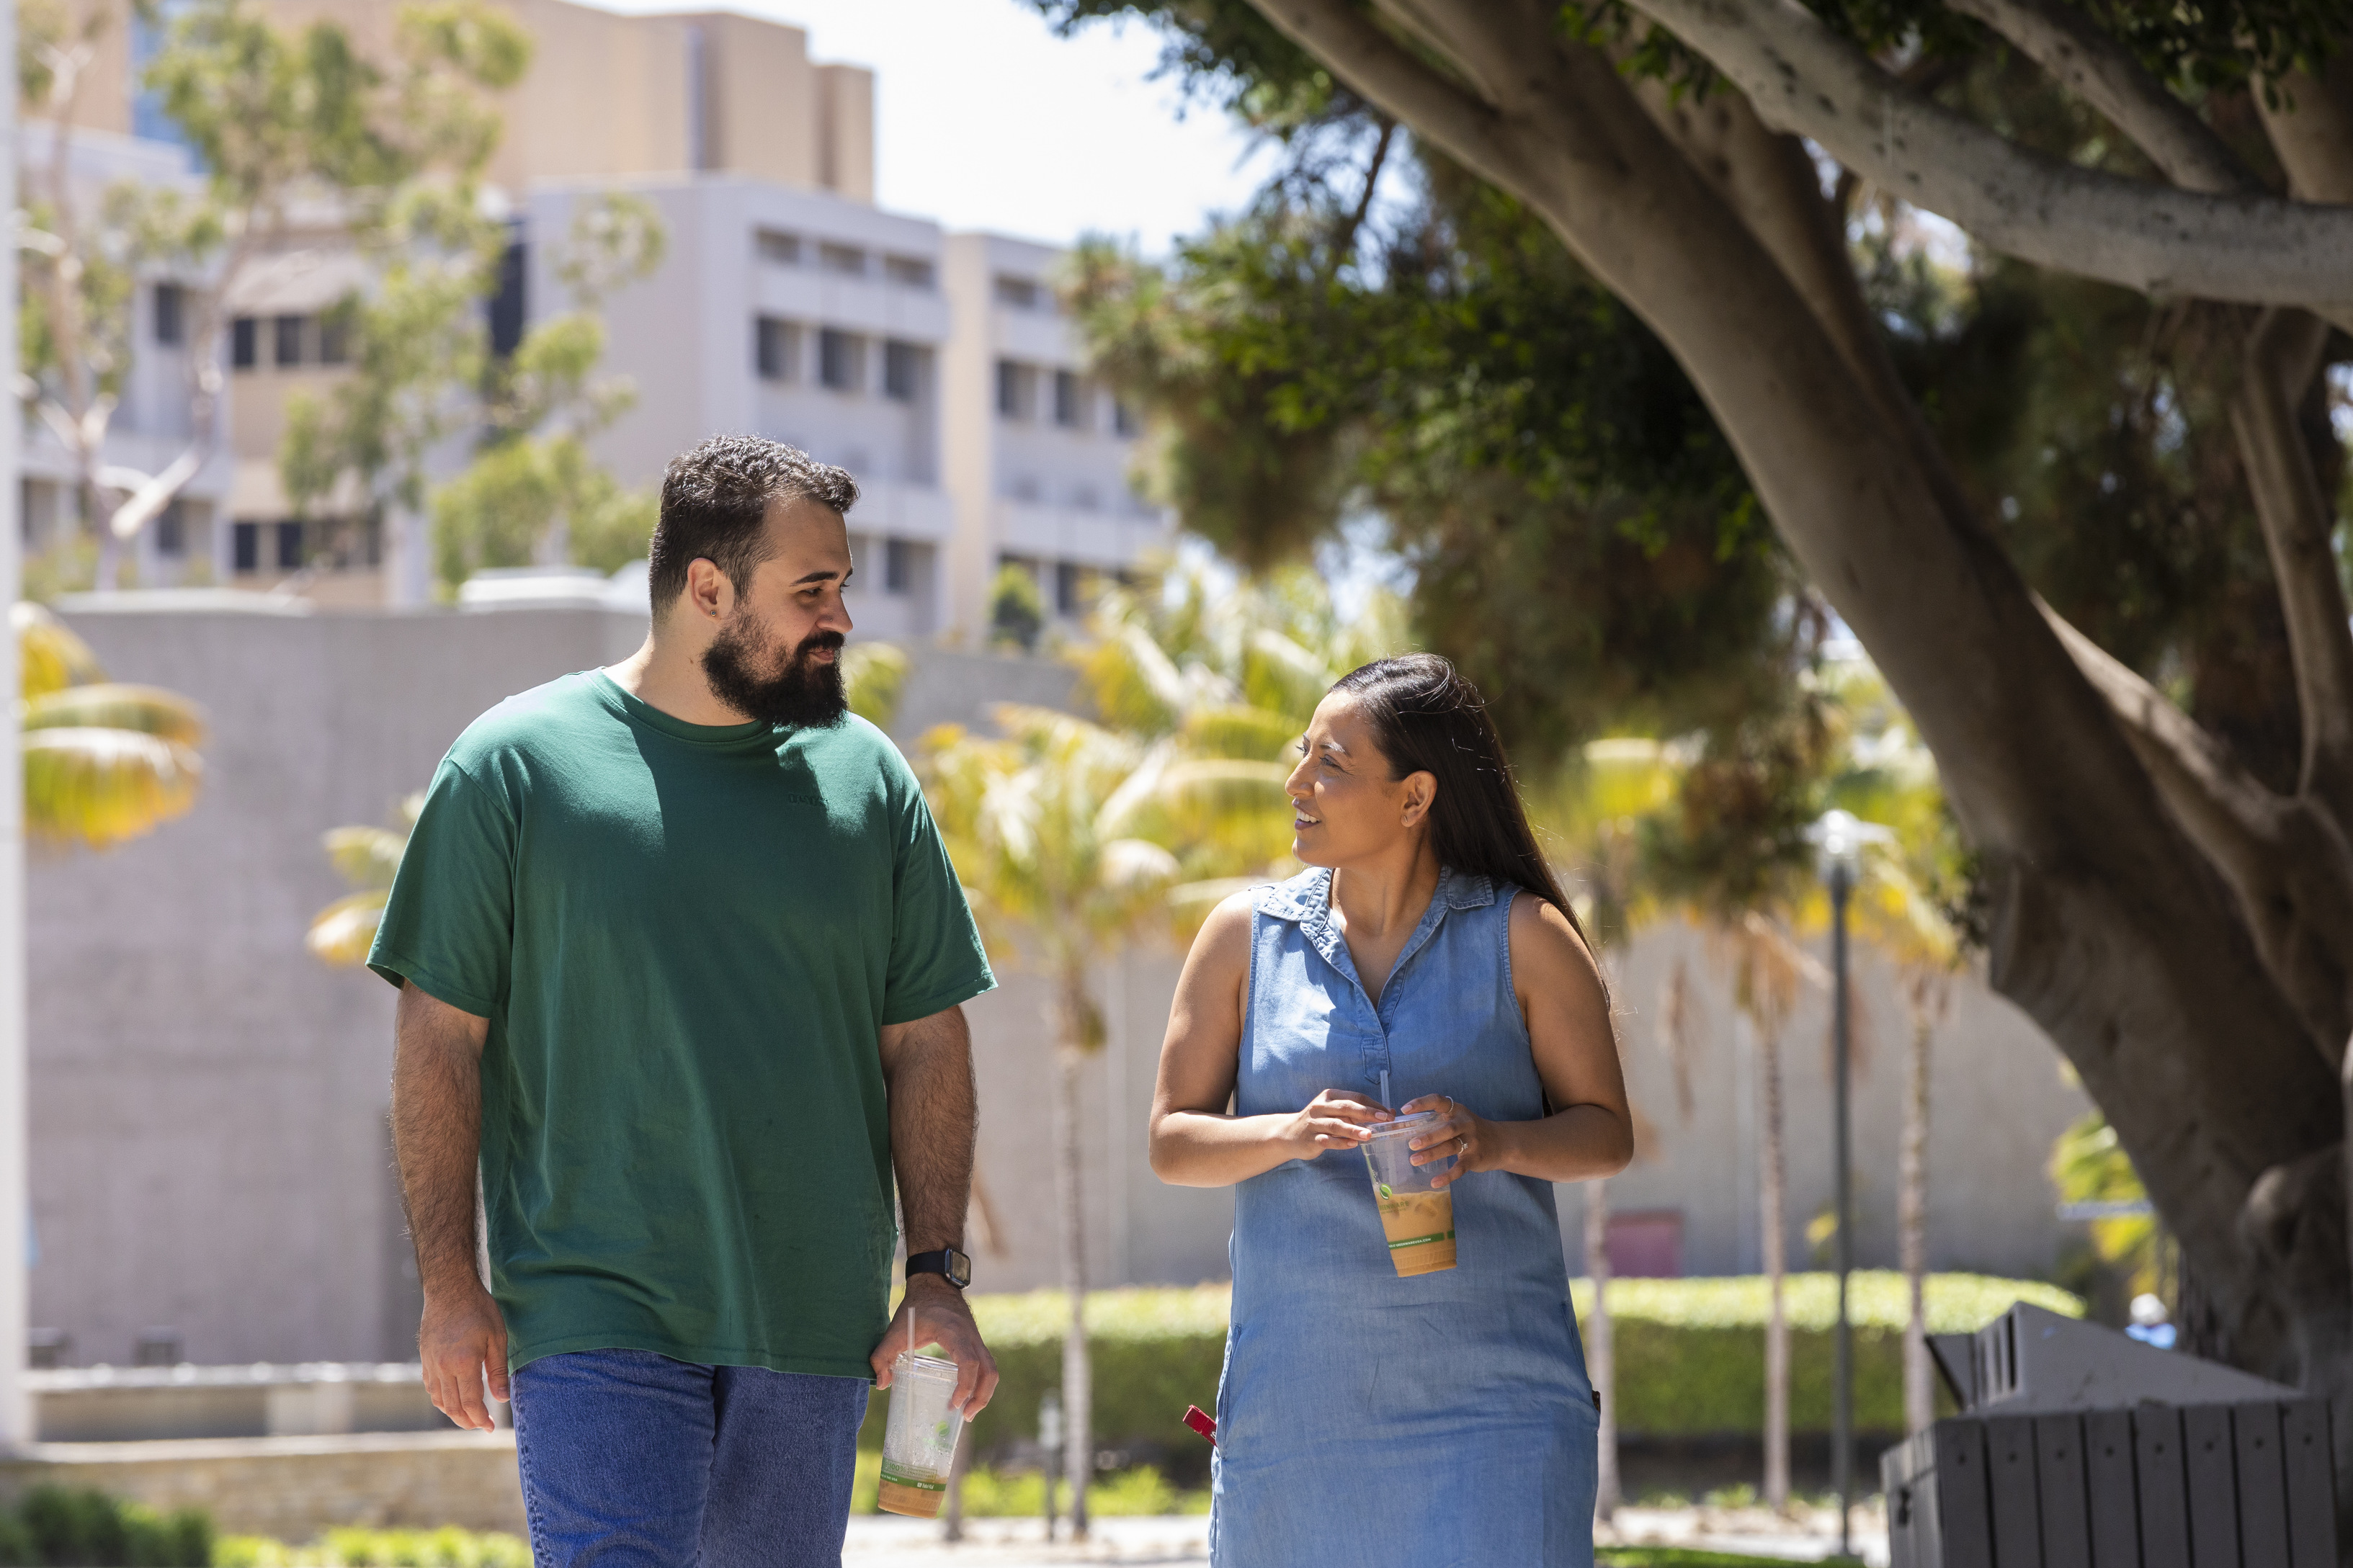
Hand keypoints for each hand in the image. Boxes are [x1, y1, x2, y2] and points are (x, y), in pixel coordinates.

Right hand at [420, 1281, 508, 1430]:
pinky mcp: (425, 1358)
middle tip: (480, 1427)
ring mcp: (431, 1364)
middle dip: (467, 1421)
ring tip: (467, 1417)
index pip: (471, 1403)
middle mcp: (443, 1368)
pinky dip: (441, 1399)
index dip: (480, 1419)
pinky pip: (430, 1387)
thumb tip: (502, 1399)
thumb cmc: (478, 1309)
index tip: (489, 1427)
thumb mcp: (497, 1337)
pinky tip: (451, 1399)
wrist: (449, 1289)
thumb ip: (498, 1370)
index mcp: (464, 1363)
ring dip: (452, 1413)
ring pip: (438, 1400)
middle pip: (453, 1407)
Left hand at [871, 1277, 999, 1417]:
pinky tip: (966, 1394)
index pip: (969, 1362)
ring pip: (992, 1369)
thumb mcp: (895, 1330)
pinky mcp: (976, 1341)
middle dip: (981, 1397)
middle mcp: (971, 1336)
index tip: (953, 1403)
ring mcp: (977, 1338)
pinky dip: (981, 1382)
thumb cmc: (917, 1307)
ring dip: (984, 1392)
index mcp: (954, 1332)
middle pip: (989, 1370)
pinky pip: (986, 1364)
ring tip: (968, 1411)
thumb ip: (882, 1355)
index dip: (965, 1386)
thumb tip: (882, 1384)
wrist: (935, 1283)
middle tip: (965, 1416)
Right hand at [1283, 1088, 1391, 1160]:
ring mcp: (1314, 1123)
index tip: (1388, 1114)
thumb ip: (1358, 1113)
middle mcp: (1321, 1107)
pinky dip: (1340, 1143)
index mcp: (1330, 1096)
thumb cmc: (1320, 1121)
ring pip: (1336, 1124)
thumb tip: (1388, 1113)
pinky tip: (1352, 1145)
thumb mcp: (1336, 1112)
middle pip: (1346, 1107)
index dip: (1373, 1105)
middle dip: (1366, 1113)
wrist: (1290, 1134)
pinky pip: (1327, 1140)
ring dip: (1354, 1130)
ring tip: (1369, 1135)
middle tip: (1384, 1119)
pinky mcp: (1311, 1139)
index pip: (1355, 1097)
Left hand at [1401, 1093, 1490, 1189]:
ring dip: (1432, 1154)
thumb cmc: (1470, 1130)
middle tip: (1411, 1143)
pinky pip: (1460, 1167)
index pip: (1439, 1101)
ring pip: (1451, 1147)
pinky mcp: (1475, 1158)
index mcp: (1457, 1110)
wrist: (1501, 1143)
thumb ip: (1437, 1121)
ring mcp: (1472, 1141)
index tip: (1405, 1109)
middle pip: (1447, 1128)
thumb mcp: (1457, 1119)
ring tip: (1414, 1160)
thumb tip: (1404, 1127)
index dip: (1422, 1103)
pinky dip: (1447, 1175)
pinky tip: (1434, 1182)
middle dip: (1429, 1136)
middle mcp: (1465, 1123)